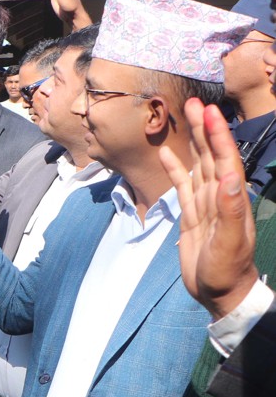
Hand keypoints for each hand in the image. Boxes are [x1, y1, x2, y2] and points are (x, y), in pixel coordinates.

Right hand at [160, 99, 259, 319]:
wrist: (220, 292)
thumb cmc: (226, 270)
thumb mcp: (228, 241)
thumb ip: (230, 208)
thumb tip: (230, 175)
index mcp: (230, 198)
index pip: (224, 159)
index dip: (217, 135)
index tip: (210, 112)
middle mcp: (219, 196)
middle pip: (211, 155)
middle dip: (204, 129)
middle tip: (195, 104)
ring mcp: (205, 204)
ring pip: (198, 165)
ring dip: (192, 142)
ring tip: (185, 118)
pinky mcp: (191, 215)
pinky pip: (182, 186)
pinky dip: (175, 168)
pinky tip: (166, 153)